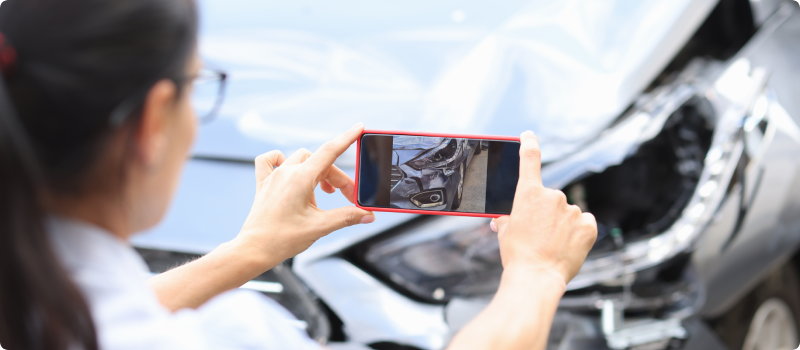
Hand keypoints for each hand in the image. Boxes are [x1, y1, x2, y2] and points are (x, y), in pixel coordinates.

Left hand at [235, 123, 374, 267]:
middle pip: (320, 162)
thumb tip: (366, 214)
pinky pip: (270, 161)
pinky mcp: (264, 185)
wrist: (253, 250)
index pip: (329, 151)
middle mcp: (286, 173)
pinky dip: (281, 161)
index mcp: (300, 179)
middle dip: (337, 178)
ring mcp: (273, 177)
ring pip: (301, 160)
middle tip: (348, 198)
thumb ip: (347, 217)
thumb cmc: (281, 239)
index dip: (347, 138)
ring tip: (323, 194)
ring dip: (317, 172)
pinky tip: (288, 171)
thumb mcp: (320, 227)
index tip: (358, 128)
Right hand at [491, 131, 596, 285]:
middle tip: (538, 235)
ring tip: (552, 245)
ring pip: (567, 213)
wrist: (536, 277)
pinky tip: (569, 245)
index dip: (529, 143)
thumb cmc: (517, 255)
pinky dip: (578, 232)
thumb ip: (509, 218)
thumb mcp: (505, 232)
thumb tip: (504, 219)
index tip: (528, 135)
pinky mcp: (588, 225)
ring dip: (561, 224)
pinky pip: (584, 223)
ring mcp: (573, 210)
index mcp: (529, 193)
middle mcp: (553, 196)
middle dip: (545, 213)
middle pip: (550, 199)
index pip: (530, 158)